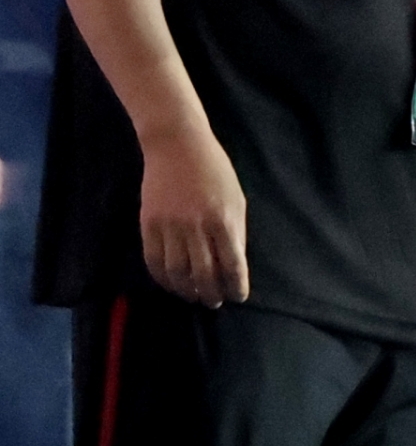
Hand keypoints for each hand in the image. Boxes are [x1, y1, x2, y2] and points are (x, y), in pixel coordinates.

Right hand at [138, 120, 248, 307]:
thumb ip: (236, 231)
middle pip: (204, 275)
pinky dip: (163, 279)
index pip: (233, 265)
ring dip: (187, 291)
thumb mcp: (235, 197)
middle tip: (214, 301)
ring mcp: (170, 226)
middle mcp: (197, 226)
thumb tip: (234, 265)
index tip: (237, 296)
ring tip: (194, 296)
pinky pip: (154, 262)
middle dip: (212, 293)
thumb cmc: (213, 169)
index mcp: (223, 219)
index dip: (236, 286)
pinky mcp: (149, 225)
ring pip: (177, 273)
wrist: (176, 144)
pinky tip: (172, 283)